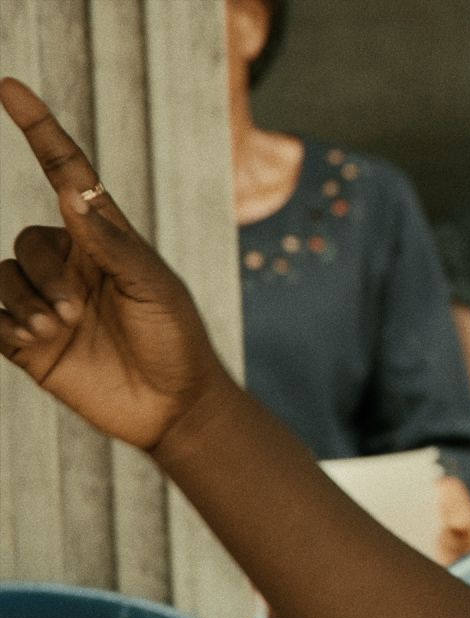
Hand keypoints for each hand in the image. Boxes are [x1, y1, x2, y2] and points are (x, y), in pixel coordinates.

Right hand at [0, 78, 228, 449]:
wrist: (174, 404)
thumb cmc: (176, 338)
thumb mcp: (153, 286)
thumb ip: (110, 243)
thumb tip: (73, 189)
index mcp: (106, 240)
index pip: (65, 173)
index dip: (38, 129)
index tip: (9, 85)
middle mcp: (72, 264)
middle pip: (26, 240)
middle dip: (46, 274)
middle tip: (80, 313)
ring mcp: (48, 301)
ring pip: (3, 278)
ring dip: (25, 302)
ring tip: (59, 330)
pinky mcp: (29, 343)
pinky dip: (3, 325)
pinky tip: (33, 341)